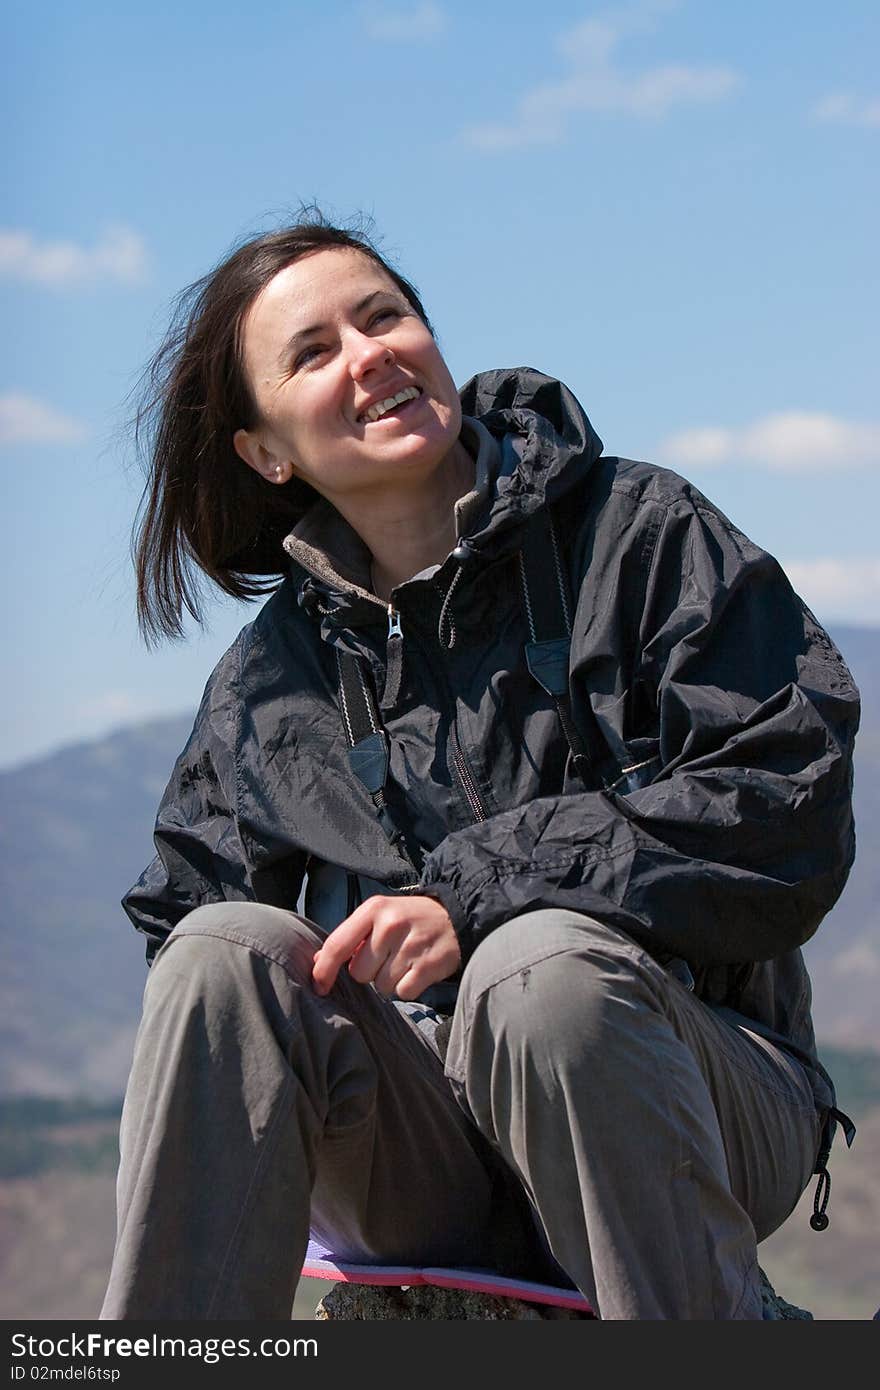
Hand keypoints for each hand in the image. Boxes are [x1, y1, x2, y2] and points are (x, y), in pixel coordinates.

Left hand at [311, 895, 460, 1000]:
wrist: (454, 917)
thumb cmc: (408, 919)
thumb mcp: (379, 916)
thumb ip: (350, 937)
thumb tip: (317, 962)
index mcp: (373, 909)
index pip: (337, 945)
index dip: (323, 970)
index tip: (318, 986)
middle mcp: (391, 925)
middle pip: (360, 973)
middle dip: (370, 972)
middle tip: (388, 956)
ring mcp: (412, 945)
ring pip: (382, 986)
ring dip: (391, 980)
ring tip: (406, 960)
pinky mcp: (430, 965)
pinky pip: (404, 993)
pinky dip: (409, 987)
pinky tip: (418, 969)